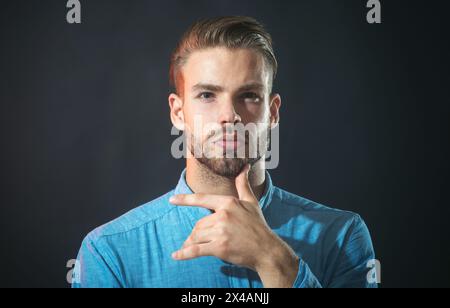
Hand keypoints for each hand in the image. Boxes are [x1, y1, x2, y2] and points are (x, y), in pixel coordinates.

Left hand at [169, 164, 299, 286]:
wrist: (267, 250)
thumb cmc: (258, 225)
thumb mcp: (251, 202)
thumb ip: (243, 185)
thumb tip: (244, 167)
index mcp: (228, 203)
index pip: (202, 199)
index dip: (185, 199)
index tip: (172, 200)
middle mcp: (223, 216)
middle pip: (199, 223)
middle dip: (197, 232)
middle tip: (200, 239)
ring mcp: (221, 232)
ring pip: (196, 236)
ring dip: (191, 242)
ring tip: (191, 247)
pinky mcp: (219, 248)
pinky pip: (196, 250)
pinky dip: (184, 254)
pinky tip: (176, 255)